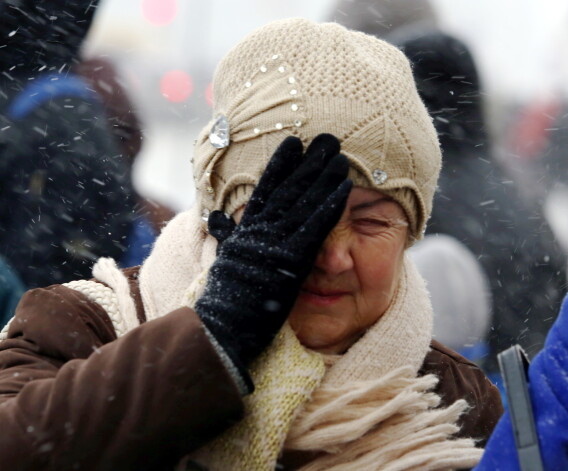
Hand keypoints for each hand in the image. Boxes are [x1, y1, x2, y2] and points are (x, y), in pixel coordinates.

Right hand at [195, 134, 351, 382]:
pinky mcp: (290, 261)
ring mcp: (275, 243)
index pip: (265, 190)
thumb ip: (227, 236)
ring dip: (323, 177)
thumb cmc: (225, 299)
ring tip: (340, 156)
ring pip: (303, 203)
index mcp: (246, 230)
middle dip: (308, 162)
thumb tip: (218, 216)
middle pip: (288, 189)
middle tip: (327, 139)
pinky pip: (314, 229)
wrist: (221, 327)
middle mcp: (260, 231)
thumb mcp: (225, 261)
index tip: (293, 144)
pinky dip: (329, 206)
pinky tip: (344, 189)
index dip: (280, 166)